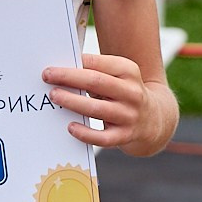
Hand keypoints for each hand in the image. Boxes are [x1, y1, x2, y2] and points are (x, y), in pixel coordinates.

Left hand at [44, 54, 172, 153]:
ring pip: (97, 109)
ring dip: (73, 102)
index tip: (53, 64)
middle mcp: (132, 92)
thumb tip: (62, 70)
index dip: (75, 63)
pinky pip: (103, 137)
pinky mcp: (126, 135)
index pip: (99, 64)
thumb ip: (96, 71)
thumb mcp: (118, 75)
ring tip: (55, 96)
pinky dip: (85, 134)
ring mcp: (130, 115)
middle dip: (69, 78)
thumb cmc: (123, 92)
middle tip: (47, 76)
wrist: (154, 119)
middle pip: (96, 82)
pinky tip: (70, 127)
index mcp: (128, 71)